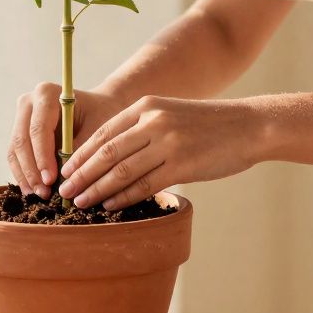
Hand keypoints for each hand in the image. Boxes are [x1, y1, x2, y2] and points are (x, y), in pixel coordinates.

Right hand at [7, 83, 126, 198]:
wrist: (99, 107)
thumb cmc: (102, 116)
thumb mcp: (97, 131)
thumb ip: (79, 152)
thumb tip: (66, 181)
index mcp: (46, 93)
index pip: (38, 129)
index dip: (42, 157)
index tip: (51, 180)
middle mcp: (28, 102)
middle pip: (21, 140)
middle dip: (32, 170)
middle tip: (44, 193)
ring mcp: (21, 116)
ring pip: (15, 150)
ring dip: (26, 175)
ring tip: (39, 195)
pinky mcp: (19, 131)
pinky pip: (15, 155)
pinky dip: (24, 174)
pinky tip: (33, 190)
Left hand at [56, 95, 259, 209]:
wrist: (248, 126)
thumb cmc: (207, 125)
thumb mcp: (170, 113)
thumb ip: (142, 128)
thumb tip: (109, 156)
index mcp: (146, 106)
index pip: (103, 132)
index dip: (80, 153)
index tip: (64, 170)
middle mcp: (154, 122)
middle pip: (106, 152)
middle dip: (81, 174)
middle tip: (64, 191)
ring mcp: (168, 143)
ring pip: (122, 170)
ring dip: (97, 189)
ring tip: (80, 202)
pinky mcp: (183, 165)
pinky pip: (145, 184)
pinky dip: (124, 197)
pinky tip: (110, 206)